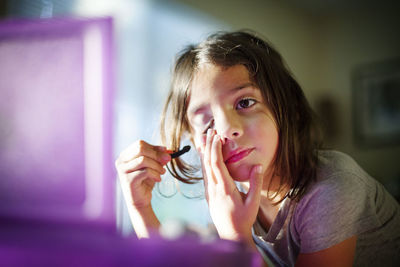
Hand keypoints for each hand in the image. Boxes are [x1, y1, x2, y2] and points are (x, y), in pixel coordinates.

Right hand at [115, 140, 170, 209]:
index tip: (166, 152)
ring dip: (157, 165)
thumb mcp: (153, 166)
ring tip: (162, 172)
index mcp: (125, 155)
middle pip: (140, 149)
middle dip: (157, 154)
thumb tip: (168, 151)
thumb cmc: (145, 181)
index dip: (154, 147)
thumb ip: (158, 157)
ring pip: (143, 160)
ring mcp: (123, 170)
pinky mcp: (128, 180)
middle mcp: (121, 161)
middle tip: (168, 160)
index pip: (140, 144)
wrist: (141, 200)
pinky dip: (155, 174)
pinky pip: (145, 172)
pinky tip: (158, 179)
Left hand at [202, 129, 262, 244]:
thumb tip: (258, 165)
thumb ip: (255, 183)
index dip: (215, 149)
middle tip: (210, 131)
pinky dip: (204, 162)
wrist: (230, 235)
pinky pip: (204, 174)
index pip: (217, 165)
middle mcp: (214, 189)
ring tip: (204, 138)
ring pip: (204, 168)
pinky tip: (203, 155)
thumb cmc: (243, 220)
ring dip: (204, 152)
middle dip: (208, 145)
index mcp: (225, 189)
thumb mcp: (253, 203)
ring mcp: (209, 192)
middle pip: (208, 163)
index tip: (216, 136)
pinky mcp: (208, 194)